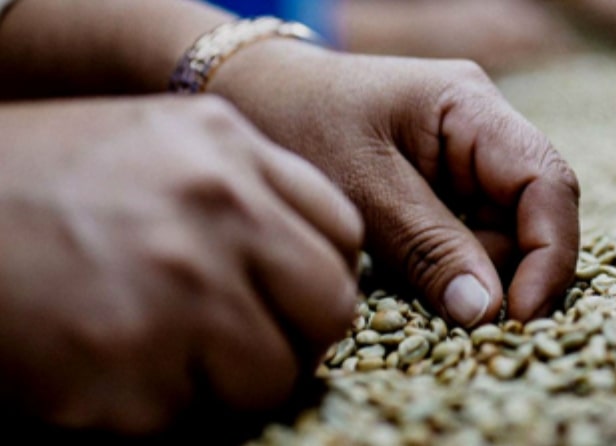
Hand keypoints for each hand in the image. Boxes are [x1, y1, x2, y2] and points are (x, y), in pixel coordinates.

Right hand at [0, 96, 361, 435]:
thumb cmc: (48, 184)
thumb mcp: (161, 144)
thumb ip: (251, 189)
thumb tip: (323, 259)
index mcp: (226, 149)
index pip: (341, 234)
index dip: (320, 275)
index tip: (288, 293)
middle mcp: (212, 211)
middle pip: (329, 308)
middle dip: (293, 335)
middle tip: (239, 336)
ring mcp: (173, 294)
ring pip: (270, 379)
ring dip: (226, 381)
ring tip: (156, 345)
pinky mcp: (123, 379)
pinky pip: (189, 418)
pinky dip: (154, 407)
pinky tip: (102, 362)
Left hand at [210, 41, 579, 325]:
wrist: (258, 94)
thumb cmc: (300, 120)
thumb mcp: (360, 186)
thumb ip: (425, 246)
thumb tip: (485, 312)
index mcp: (471, 107)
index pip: (547, 181)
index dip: (549, 253)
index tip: (519, 316)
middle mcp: (481, 130)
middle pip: (530, 213)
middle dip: (508, 272)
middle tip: (466, 322)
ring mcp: (464, 159)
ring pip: (502, 233)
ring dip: (477, 276)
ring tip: (429, 299)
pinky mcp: (443, 186)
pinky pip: (469, 236)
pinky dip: (453, 269)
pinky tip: (421, 282)